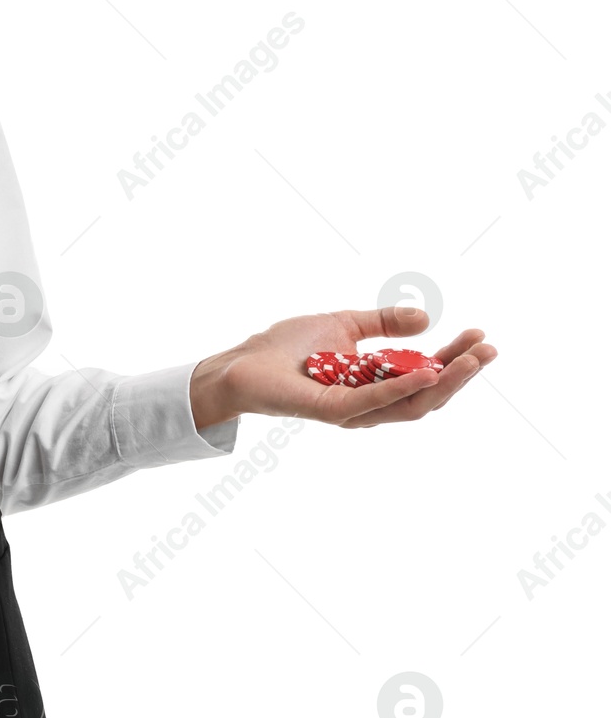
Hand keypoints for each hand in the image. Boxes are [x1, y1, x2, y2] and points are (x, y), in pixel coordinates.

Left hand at [190, 306, 498, 429]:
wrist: (242, 362)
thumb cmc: (288, 348)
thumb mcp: (344, 325)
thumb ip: (383, 324)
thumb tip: (426, 318)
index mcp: (376, 385)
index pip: (427, 376)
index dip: (456, 359)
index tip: (481, 335)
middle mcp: (370, 405)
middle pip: (428, 396)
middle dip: (462, 374)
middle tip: (488, 348)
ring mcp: (352, 412)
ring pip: (410, 404)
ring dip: (444, 382)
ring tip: (471, 359)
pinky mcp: (331, 411)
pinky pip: (373, 402)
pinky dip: (401, 388)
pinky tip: (427, 371)